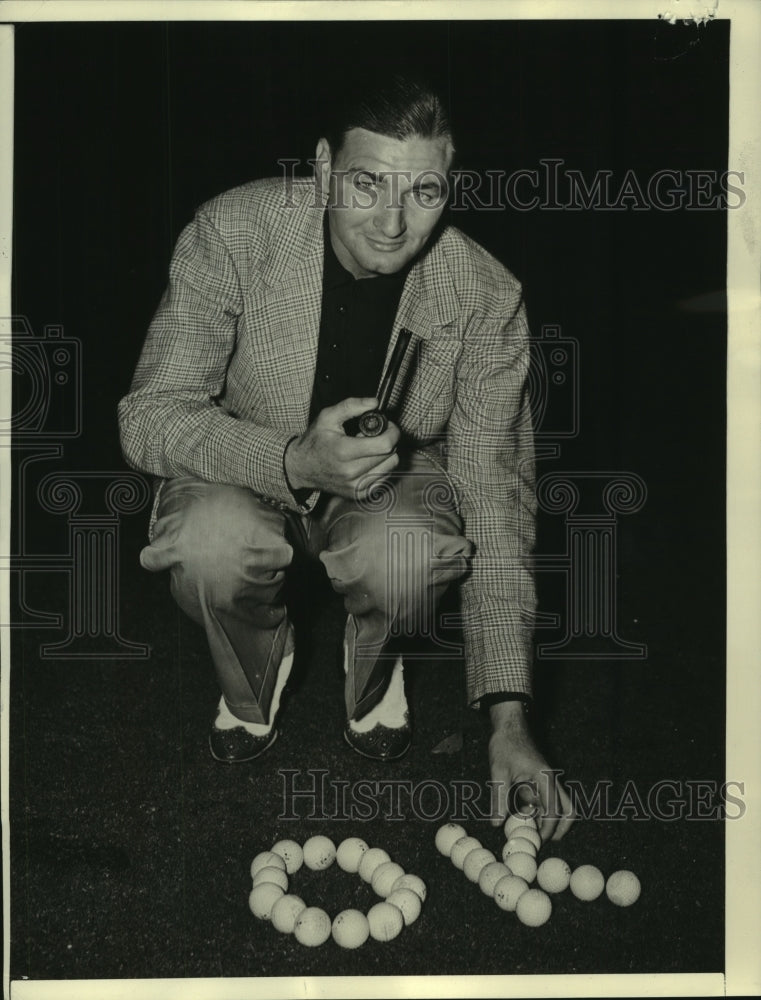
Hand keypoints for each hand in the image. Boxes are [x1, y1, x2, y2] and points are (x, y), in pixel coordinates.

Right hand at [284, 397, 399, 498]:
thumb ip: (351, 406)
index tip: (388, 426)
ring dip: (385, 455)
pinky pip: (384, 479)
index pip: (384, 445)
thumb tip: (374, 403)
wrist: (301, 468)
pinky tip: (368, 461)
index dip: (392, 432)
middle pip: (390, 455)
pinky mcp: (358, 494)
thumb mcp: (328, 417)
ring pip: (390, 467)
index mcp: (344, 451)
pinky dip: (381, 467)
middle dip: (388, 441)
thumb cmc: (315, 441)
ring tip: (368, 449)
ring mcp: (355, 486)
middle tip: (373, 436)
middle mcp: (350, 472)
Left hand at [488, 700, 574, 841]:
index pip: (554, 810)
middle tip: (544, 841)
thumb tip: (497, 824)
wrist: (508, 725)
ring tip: (532, 831)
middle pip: (567, 809)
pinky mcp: (539, 779)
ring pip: (558, 805)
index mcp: (545, 778)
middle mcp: (550, 780)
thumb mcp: (499, 772)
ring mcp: (546, 780)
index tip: (536, 841)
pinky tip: (522, 815)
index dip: (547, 829)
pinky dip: (539, 810)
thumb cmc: (505, 745)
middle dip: (560, 828)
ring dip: (549, 819)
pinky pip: (545, 799)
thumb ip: (499, 798)